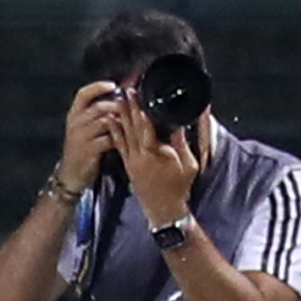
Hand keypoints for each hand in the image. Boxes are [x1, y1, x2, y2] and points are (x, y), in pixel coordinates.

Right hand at [58, 79, 123, 190]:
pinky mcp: (88, 151)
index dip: (98, 87)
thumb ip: (98, 113)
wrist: (71, 173)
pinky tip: (127, 138)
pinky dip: (119, 138)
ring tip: (133, 121)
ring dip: (121, 121)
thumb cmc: (82, 146)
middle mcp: (76, 123)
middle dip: (117, 105)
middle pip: (98, 107)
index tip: (113, 84)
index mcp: (74, 114)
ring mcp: (81, 137)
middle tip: (131, 105)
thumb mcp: (84, 127)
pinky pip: (107, 140)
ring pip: (104, 122)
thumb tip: (119, 96)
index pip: (83, 94)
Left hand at [113, 95, 198, 225]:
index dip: (141, 110)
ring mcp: (131, 160)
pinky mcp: (128, 164)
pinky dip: (116, 131)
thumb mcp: (188, 165)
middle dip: (129, 107)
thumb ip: (183, 143)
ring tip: (117, 99)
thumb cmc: (178, 188)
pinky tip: (112, 120)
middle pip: (132, 127)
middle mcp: (139, 156)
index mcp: (153, 155)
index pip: (145, 127)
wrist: (163, 210)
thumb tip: (181, 123)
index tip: (140, 94)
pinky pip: (119, 144)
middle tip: (126, 90)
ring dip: (121, 115)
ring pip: (123, 133)